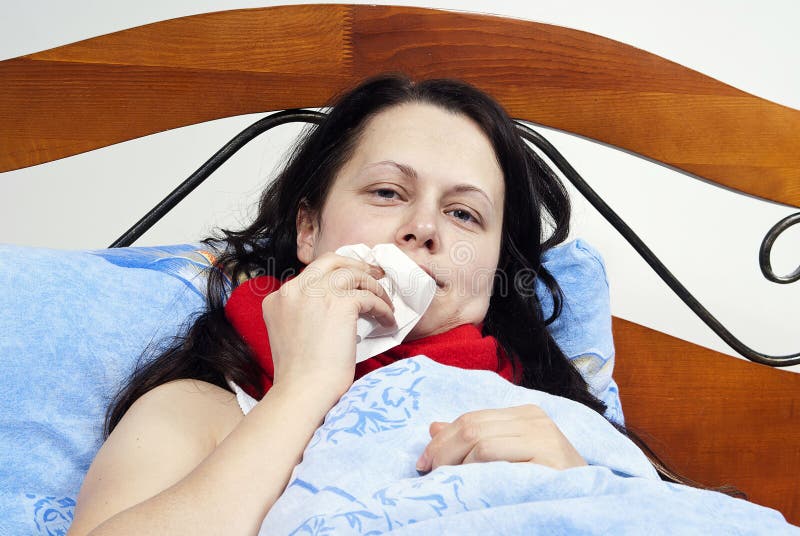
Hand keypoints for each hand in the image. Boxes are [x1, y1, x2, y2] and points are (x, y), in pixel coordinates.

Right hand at [261, 252, 396, 401]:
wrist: (303, 391)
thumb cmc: (300, 375)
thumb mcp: (289, 333)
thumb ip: (302, 313)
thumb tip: (331, 306)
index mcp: (277, 298)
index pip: (311, 275)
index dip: (334, 276)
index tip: (350, 282)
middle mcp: (294, 290)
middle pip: (330, 261)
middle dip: (354, 265)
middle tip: (373, 274)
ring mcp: (318, 294)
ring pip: (354, 274)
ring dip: (373, 286)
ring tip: (385, 302)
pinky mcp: (341, 304)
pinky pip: (369, 297)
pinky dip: (382, 308)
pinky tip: (387, 320)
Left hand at [415, 405, 585, 471]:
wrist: (589, 504)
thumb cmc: (546, 484)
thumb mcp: (507, 457)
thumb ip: (475, 439)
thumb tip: (433, 427)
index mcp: (525, 414)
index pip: (471, 418)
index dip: (441, 440)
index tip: (423, 463)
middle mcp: (536, 419)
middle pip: (471, 427)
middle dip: (442, 451)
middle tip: (429, 473)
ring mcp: (544, 437)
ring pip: (480, 441)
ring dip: (457, 465)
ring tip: (452, 483)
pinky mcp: (548, 458)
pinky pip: (495, 458)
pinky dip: (475, 472)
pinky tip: (474, 486)